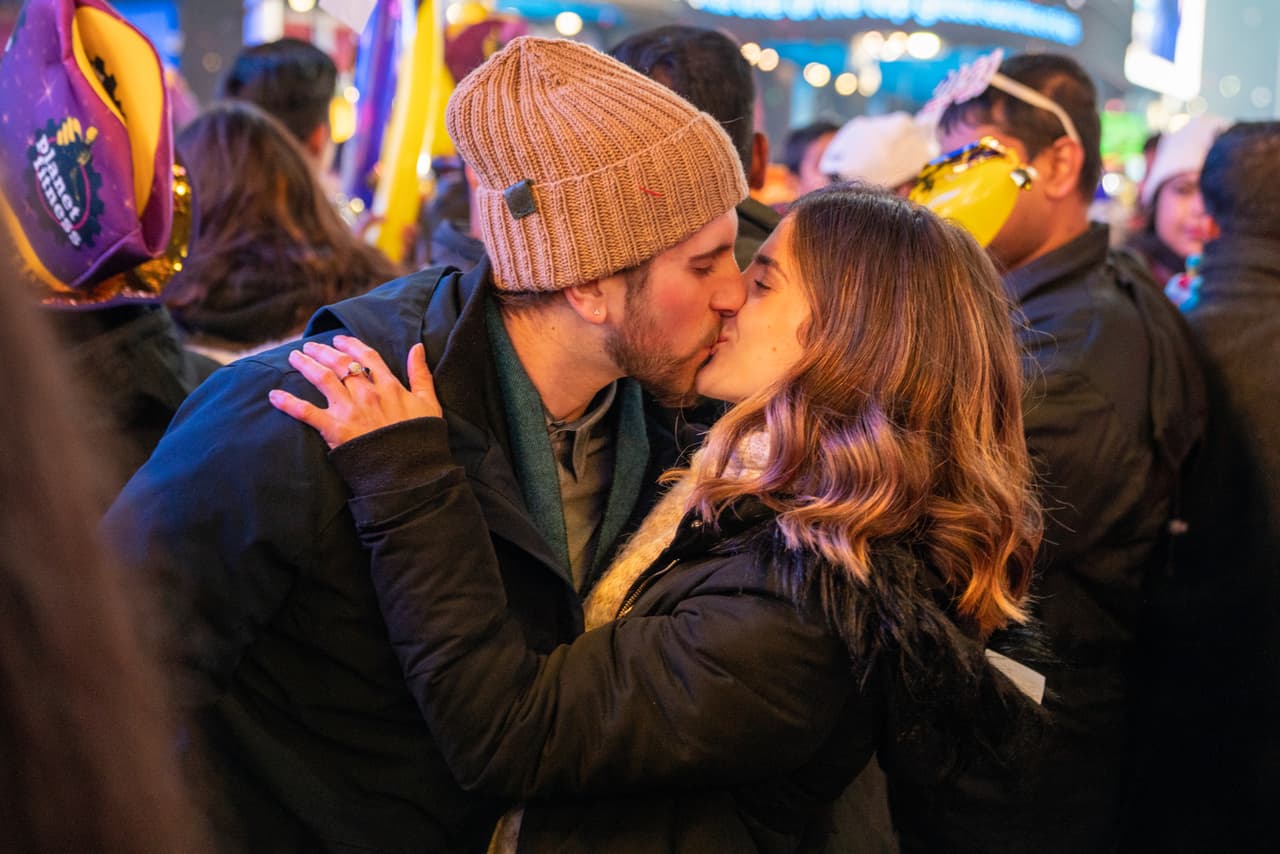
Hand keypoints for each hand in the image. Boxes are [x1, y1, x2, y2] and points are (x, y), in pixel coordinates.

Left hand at [269, 335, 441, 448]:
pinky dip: (288, 403)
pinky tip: (273, 395)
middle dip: (323, 351)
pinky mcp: (335, 429)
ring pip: (322, 378)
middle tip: (310, 346)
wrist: (411, 471)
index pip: (366, 357)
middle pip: (340, 363)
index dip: (351, 345)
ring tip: (293, 357)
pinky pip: (306, 412)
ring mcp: (350, 410)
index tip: (339, 339)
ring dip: (305, 364)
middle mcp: (366, 393)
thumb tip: (417, 347)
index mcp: (389, 386)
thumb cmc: (422, 439)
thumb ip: (421, 374)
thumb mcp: (429, 403)